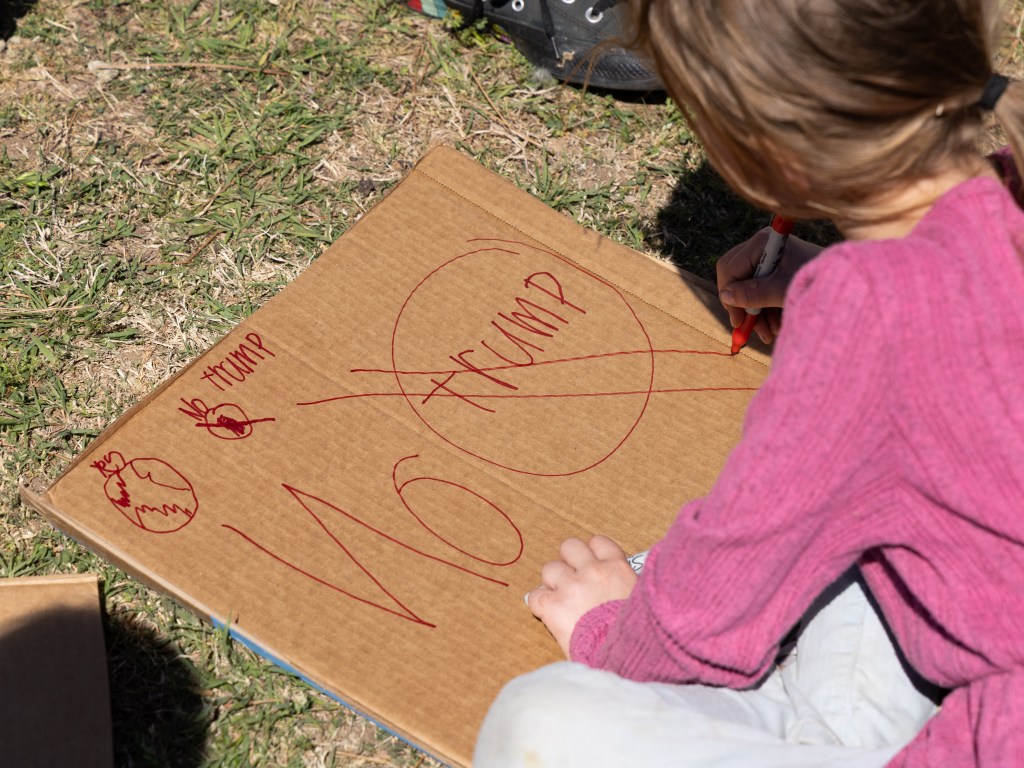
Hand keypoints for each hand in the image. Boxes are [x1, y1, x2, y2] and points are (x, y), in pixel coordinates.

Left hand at [526, 535, 636, 657]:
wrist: (625, 655)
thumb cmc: (636, 635)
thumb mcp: (640, 601)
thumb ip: (627, 587)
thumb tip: (618, 588)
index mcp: (617, 568)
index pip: (599, 542)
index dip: (592, 553)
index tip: (591, 565)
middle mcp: (593, 571)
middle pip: (570, 546)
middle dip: (567, 561)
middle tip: (571, 579)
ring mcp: (571, 586)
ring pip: (549, 568)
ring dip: (552, 582)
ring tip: (560, 599)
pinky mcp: (553, 606)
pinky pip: (535, 596)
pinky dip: (539, 604)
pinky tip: (548, 614)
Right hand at [716, 230, 822, 344]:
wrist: (852, 282)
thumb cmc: (817, 280)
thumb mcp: (782, 290)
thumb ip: (753, 293)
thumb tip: (725, 295)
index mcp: (762, 243)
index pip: (730, 269)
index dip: (730, 297)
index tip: (738, 322)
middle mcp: (764, 246)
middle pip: (737, 278)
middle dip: (744, 306)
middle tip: (749, 330)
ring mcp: (772, 256)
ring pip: (749, 287)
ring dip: (758, 313)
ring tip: (772, 333)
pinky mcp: (781, 268)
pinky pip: (763, 289)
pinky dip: (768, 308)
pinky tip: (778, 326)